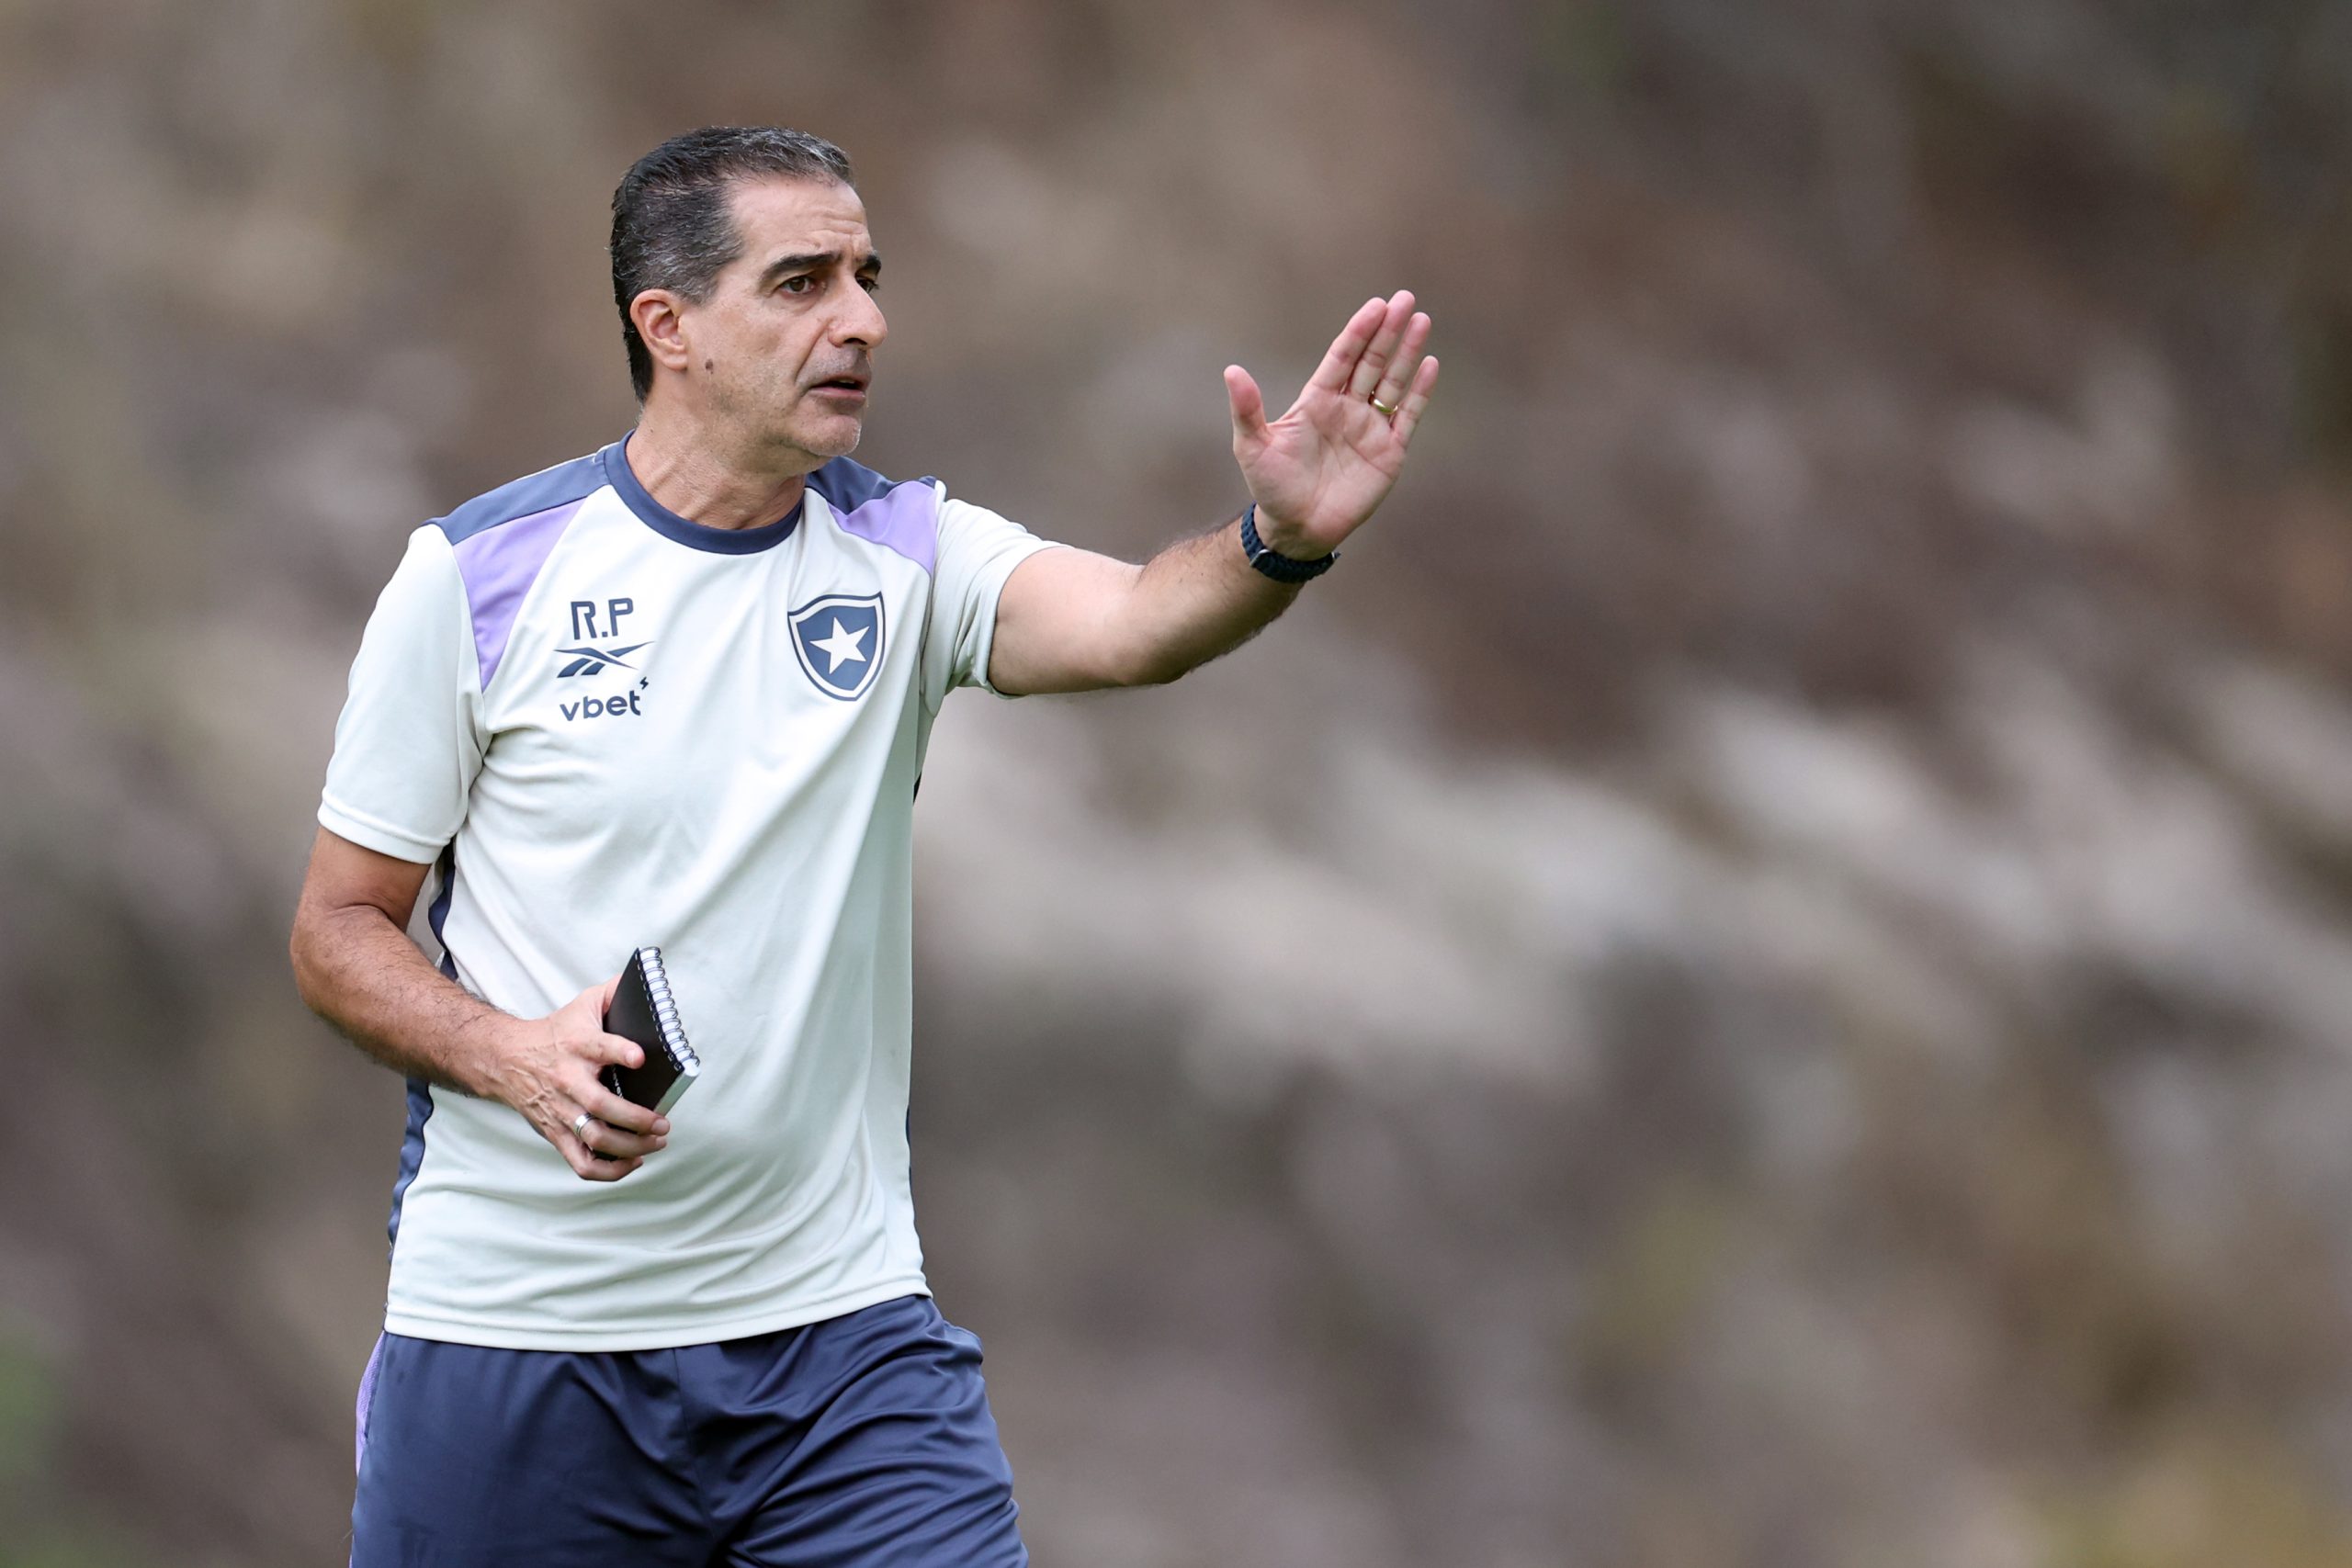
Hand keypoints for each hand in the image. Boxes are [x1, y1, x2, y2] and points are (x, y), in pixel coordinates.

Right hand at [475, 976, 671, 1181]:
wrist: (507, 1059)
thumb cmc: (555, 1034)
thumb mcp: (582, 1006)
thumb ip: (614, 993)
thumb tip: (642, 980)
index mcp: (577, 1046)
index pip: (599, 1047)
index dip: (620, 1051)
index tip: (639, 1058)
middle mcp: (568, 1081)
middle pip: (601, 1106)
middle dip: (637, 1118)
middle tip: (662, 1123)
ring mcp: (561, 1111)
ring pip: (595, 1139)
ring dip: (630, 1147)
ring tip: (656, 1143)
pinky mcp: (555, 1133)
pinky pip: (581, 1163)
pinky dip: (609, 1170)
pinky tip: (632, 1162)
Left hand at [1223, 291, 1438, 559]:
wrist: (1296, 528)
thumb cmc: (1271, 486)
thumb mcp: (1252, 445)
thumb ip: (1247, 409)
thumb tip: (1232, 371)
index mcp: (1318, 400)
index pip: (1342, 357)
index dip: (1359, 331)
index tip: (1376, 305)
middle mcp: (1347, 408)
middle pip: (1372, 361)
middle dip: (1388, 331)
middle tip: (1405, 299)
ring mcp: (1370, 428)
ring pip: (1393, 382)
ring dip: (1407, 352)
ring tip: (1422, 321)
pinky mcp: (1388, 452)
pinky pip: (1407, 416)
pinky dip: (1419, 392)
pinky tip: (1430, 365)